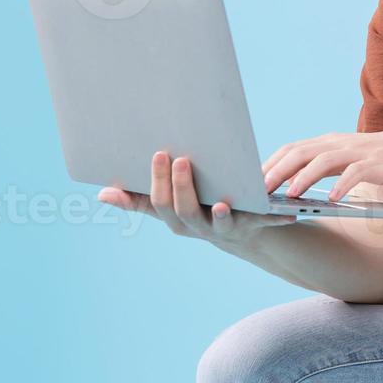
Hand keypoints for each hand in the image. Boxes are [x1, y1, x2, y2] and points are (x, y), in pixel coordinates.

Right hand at [98, 151, 296, 246]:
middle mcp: (198, 227)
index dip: (157, 182)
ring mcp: (225, 228)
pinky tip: (281, 210)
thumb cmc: (199, 205)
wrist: (241, 228)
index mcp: (176, 218)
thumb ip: (137, 198)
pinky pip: (261, 222)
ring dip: (220, 214)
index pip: (159, 203)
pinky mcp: (253, 225)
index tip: (159, 154)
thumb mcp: (169, 203)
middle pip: (185, 212)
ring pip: (219, 224)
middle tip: (182, 159)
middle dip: (181, 187)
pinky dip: (271, 217)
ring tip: (222, 203)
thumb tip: (101, 194)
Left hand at [261, 125, 382, 201]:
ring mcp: (357, 153)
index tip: (250, 181)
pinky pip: (355, 173)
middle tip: (259, 191)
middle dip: (278, 171)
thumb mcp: (345, 159)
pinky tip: (333, 198)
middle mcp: (338, 144)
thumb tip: (290, 185)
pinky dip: (342, 185)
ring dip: (303, 178)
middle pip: (301, 153)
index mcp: (328, 143)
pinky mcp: (376, 164)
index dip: (270, 163)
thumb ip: (321, 166)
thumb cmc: (378, 159)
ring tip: (289, 195)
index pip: (291, 149)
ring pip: (323, 161)